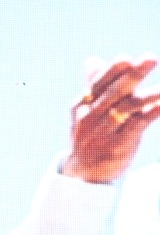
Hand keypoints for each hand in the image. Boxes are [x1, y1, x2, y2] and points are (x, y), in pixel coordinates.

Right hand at [63, 56, 159, 183]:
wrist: (83, 175)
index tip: (127, 60)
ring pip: (128, 109)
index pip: (99, 84)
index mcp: (81, 105)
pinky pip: (138, 126)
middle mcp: (90, 118)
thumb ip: (95, 85)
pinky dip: (152, 113)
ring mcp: (103, 133)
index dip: (113, 71)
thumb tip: (92, 60)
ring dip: (149, 95)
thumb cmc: (91, 136)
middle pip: (115, 93)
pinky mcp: (118, 146)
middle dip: (133, 75)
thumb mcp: (87, 112)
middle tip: (151, 58)